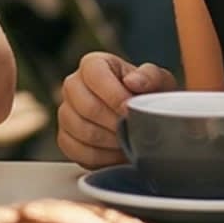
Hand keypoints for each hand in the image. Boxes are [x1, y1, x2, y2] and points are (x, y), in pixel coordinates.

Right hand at [56, 52, 176, 169]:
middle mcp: (73, 85)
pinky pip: (75, 151)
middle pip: (87, 107)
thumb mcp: (158, 81)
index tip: (131, 111)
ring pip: (82, 131)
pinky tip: (115, 153)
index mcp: (93, 64)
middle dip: (115, 124)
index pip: (95, 76)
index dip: (114, 96)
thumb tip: (133, 81)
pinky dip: (99, 158)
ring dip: (109, 142)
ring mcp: (66, 112)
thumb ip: (150, 76)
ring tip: (127, 142)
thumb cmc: (147, 97)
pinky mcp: (65, 137)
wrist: (142, 119)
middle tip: (132, 130)